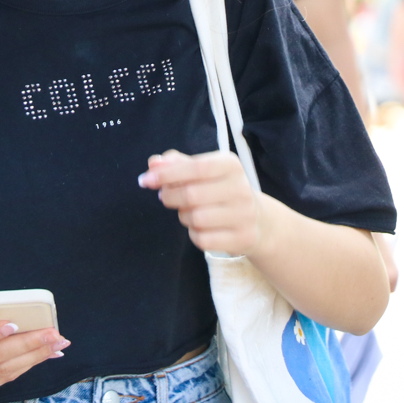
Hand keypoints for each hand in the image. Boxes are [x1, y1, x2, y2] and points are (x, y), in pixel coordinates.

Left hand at [139, 149, 263, 256]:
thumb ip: (176, 164)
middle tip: (164, 197)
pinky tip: (201, 228)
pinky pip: (203, 239)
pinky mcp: (243, 238)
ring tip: (188, 212)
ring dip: (183, 216)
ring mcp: (244, 215)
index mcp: (231, 165)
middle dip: (169, 196)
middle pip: (191, 195)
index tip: (145, 180)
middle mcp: (241, 188)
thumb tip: (153, 163)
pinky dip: (194, 234)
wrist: (258, 220)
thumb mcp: (203, 171)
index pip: (195, 167)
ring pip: (195, 219)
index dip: (167, 174)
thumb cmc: (220, 190)